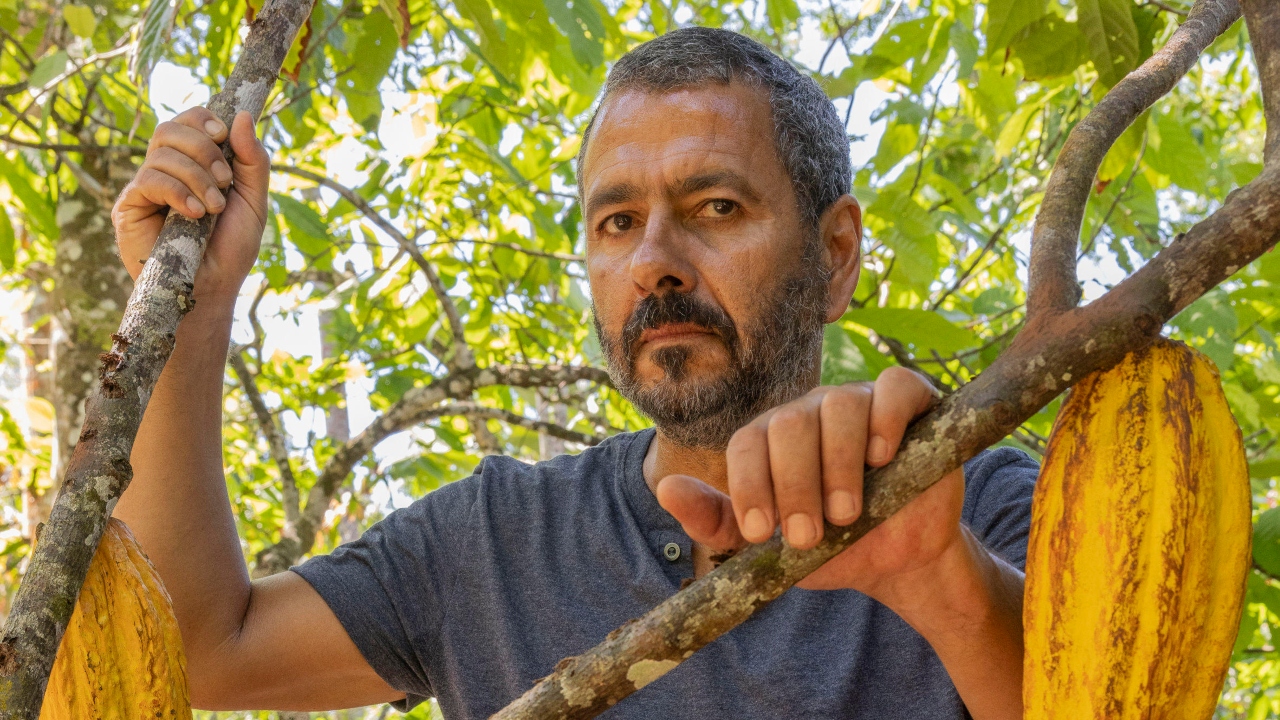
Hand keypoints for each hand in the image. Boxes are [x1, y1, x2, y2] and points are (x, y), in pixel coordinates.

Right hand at [112, 107, 269, 303]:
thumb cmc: (232, 247)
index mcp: (194, 162)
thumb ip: (252, 160)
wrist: (214, 287)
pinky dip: (177, 192)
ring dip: (196, 178)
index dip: (204, 121)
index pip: (188, 120)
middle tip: (223, 183)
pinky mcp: (129, 206)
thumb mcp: (253, 200)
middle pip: (171, 128)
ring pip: (161, 154)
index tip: (223, 138)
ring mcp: (145, 187)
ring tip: (212, 209)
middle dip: (204, 150)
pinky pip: (148, 180)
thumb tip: (242, 116)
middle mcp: (166, 169)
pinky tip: (194, 215)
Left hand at [656, 366, 965, 601]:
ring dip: (838, 465)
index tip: (761, 534)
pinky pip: (895, 386)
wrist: (897, 562)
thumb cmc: (829, 547)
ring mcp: (860, 402)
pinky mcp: (911, 404)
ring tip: (847, 514)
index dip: (750, 485)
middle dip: (794, 485)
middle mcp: (811, 413)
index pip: (748, 442)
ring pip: (839, 405)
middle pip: (790, 424)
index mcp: (772, 439)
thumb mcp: (768, 547)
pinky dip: (886, 417)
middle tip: (808, 536)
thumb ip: (715, 521)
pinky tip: (882, 456)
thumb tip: (665, 488)